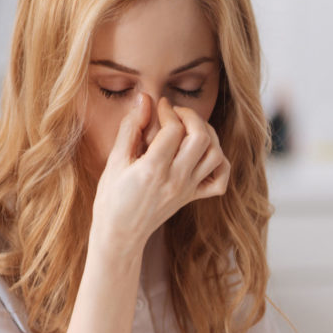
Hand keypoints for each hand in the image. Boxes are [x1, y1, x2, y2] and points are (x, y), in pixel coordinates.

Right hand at [91, 93, 229, 255]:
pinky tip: (203, 154)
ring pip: (215, 155)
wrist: (120, 234)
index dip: (168, 110)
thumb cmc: (112, 196)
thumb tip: (145, 99)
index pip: (174, 129)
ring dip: (207, 135)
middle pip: (202, 138)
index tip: (159, 105)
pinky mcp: (193, 197)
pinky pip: (220, 181)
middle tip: (176, 113)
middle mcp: (176, 179)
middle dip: (191, 117)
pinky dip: (219, 164)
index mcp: (153, 169)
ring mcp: (188, 189)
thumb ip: (131, 127)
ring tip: (189, 129)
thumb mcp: (115, 160)